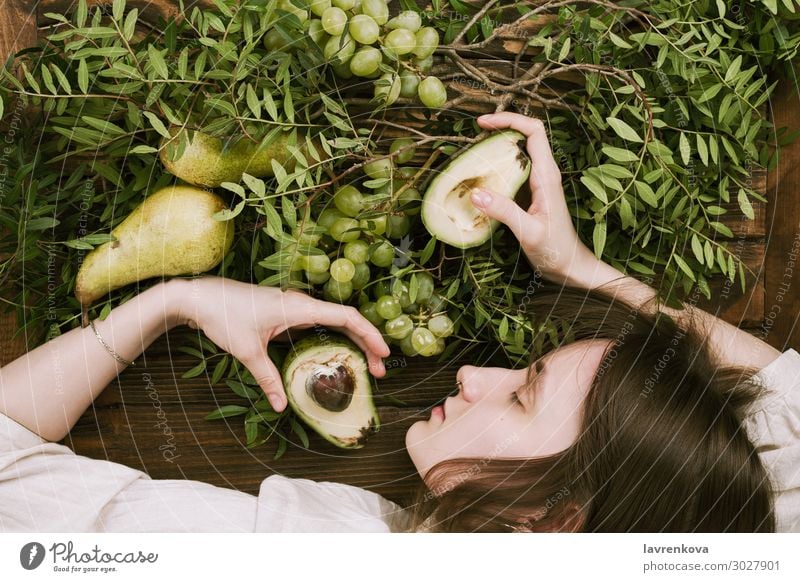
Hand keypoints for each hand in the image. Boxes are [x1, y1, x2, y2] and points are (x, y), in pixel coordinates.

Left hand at [173, 276, 390, 412]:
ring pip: (333, 323)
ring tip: (365, 367)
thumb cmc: (222, 316)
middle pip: (346, 321)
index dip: (369, 334)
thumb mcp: (247, 351)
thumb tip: (282, 407)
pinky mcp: (286, 314)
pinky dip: (333, 341)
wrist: (198, 297)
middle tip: (379, 371)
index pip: (346, 316)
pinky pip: (318, 327)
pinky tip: (335, 359)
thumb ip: (267, 378)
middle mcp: (301, 304)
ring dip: (351, 343)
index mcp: (299, 306)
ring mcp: (294, 308)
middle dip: (366, 344)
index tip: (383, 353)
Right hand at [472, 112, 598, 285]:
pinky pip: (512, 172)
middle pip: (524, 137)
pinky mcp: (530, 195)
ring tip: (471, 156)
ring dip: (495, 149)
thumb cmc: (556, 251)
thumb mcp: (528, 232)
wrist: (570, 267)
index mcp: (547, 176)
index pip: (533, 132)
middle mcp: (544, 174)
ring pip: (517, 154)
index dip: (509, 119)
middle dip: (498, 130)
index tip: (483, 124)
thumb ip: (503, 211)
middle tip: (471, 139)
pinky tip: (479, 180)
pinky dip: (495, 169)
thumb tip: (475, 193)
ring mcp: (537, 184)